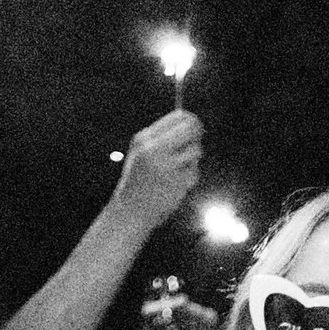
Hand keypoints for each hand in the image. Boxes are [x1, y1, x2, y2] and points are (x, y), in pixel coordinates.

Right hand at [114, 113, 205, 237]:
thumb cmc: (138, 181)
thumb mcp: (142, 153)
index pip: (177, 118)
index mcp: (144, 139)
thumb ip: (162, 137)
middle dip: (197, 132)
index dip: (189, 120)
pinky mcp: (178, 182)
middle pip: (191, 128)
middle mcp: (155, 149)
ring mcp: (167, 166)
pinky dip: (189, 177)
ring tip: (178, 169)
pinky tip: (176, 184)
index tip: (194, 124)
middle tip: (198, 138)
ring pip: (195, 150)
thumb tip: (191, 123)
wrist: (130, 211)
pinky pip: (194, 171)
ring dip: (192, 159)